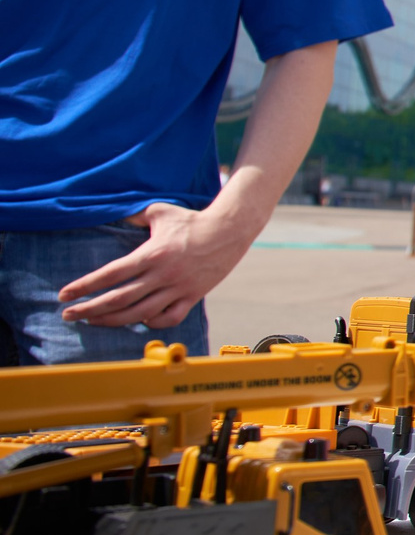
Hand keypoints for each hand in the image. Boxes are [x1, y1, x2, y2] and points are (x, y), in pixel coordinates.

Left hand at [57, 202, 251, 328]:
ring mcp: (179, 288)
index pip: (110, 274)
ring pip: (139, 313)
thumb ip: (134, 215)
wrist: (230, 230)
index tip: (65, 294)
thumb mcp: (160, 212)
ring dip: (112, 320)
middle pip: (119, 299)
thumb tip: (115, 215)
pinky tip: (139, 320)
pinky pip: (169, 318)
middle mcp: (163, 274)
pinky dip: (151, 322)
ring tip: (93, 321)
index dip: (84, 286)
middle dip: (89, 309)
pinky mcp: (193, 296)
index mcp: (152, 254)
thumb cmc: (193, 219)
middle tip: (68, 314)